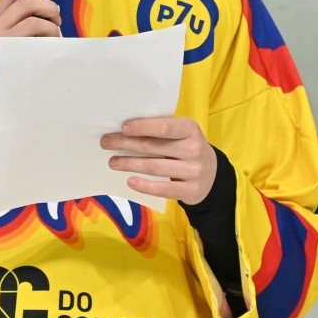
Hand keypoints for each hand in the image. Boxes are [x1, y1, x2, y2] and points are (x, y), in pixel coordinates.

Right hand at [0, 0, 59, 96]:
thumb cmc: (0, 61)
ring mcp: (2, 38)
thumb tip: (48, 10)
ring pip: (34, 20)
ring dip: (51, 25)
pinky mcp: (9, 52)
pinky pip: (35, 40)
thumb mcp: (2, 36)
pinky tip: (49, 48)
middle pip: (27, 1)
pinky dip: (48, 40)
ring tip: (54, 34)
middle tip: (57, 18)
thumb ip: (18, 21)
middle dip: (49, 6)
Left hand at [100, 116, 217, 204]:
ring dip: (129, 164)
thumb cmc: (187, 148)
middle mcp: (193, 149)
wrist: (212, 175)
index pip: (164, 127)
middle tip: (106, 143)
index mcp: (190, 129)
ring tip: (113, 162)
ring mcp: (193, 171)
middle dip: (126, 144)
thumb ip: (162, 130)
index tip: (122, 128)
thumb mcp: (182, 134)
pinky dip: (144, 185)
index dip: (142, 127)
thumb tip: (125, 129)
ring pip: (154, 167)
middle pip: (153, 146)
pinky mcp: (190, 190)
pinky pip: (162, 189)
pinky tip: (130, 181)